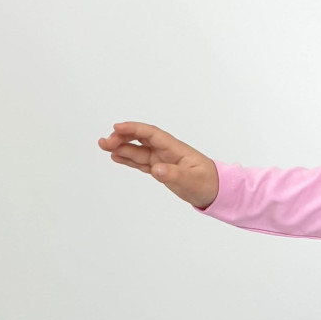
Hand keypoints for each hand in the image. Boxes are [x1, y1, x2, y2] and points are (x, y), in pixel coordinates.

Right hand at [98, 121, 218, 208]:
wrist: (216, 191)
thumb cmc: (208, 183)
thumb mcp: (192, 180)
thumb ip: (174, 174)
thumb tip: (156, 169)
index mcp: (175, 149)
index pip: (151, 134)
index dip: (134, 129)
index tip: (116, 127)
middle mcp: (166, 152)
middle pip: (141, 139)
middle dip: (122, 138)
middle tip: (105, 142)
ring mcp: (162, 160)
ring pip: (138, 151)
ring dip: (122, 148)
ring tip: (104, 146)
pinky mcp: (161, 170)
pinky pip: (141, 162)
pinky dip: (129, 159)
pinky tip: (116, 157)